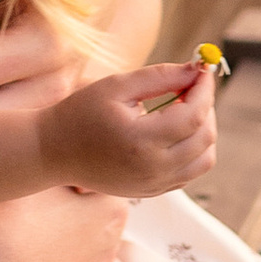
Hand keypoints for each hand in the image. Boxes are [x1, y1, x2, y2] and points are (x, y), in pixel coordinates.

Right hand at [38, 60, 218, 199]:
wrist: (53, 152)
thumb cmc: (81, 113)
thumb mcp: (117, 86)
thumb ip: (160, 76)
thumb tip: (197, 69)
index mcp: (141, 141)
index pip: (194, 116)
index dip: (204, 90)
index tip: (203, 70)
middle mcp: (152, 169)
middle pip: (204, 138)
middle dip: (206, 107)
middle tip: (190, 86)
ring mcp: (154, 185)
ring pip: (205, 159)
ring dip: (204, 130)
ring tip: (183, 109)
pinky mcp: (153, 191)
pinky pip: (190, 172)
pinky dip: (194, 150)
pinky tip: (173, 131)